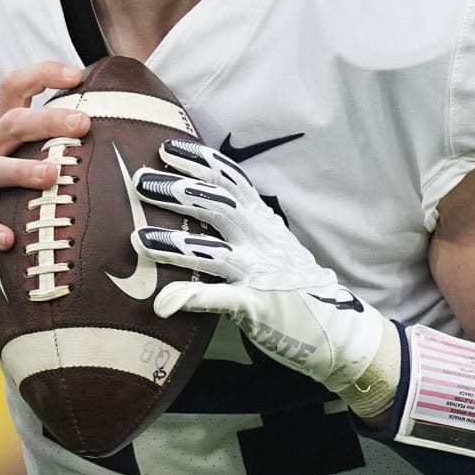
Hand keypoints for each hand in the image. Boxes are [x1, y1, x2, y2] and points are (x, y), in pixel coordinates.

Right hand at [0, 61, 90, 282]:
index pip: (14, 89)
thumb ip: (37, 149)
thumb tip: (96, 139)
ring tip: (53, 174)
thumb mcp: (3, 164)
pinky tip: (8, 239)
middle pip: (11, 124)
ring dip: (24, 170)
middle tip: (81, 123)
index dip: (42, 75)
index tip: (76, 74)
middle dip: (48, 120)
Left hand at [131, 139, 396, 414]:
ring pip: (213, 251)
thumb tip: (200, 205)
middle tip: (141, 181)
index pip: (230, 181)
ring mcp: (258, 272)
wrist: (336, 327)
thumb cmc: (294, 284)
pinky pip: (220, 300)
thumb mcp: (271, 243)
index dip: (200, 162)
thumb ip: (240, 224)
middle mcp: (260, 240)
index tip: (168, 147)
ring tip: (138, 238)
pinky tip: (164, 301)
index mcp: (261, 221)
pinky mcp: (256, 306)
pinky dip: (192, 298)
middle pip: (217, 206)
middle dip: (179, 191)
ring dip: (175, 244)